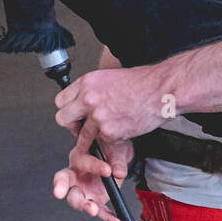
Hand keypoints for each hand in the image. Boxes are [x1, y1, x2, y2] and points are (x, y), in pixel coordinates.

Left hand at [51, 46, 138, 220]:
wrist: (160, 91)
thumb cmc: (143, 83)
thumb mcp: (110, 77)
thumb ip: (94, 90)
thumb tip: (85, 100)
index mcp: (87, 83)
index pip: (61, 100)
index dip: (69, 109)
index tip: (76, 114)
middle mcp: (88, 99)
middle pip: (62, 118)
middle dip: (72, 125)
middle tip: (82, 127)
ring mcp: (97, 117)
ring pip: (80, 136)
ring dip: (90, 140)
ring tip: (103, 136)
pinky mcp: (108, 132)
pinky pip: (101, 143)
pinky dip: (110, 143)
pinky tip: (119, 135)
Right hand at [52, 128, 132, 220]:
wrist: (115, 157)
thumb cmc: (109, 150)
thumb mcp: (115, 149)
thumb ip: (117, 160)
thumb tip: (119, 173)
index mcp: (78, 158)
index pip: (81, 162)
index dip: (93, 166)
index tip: (108, 170)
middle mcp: (76, 177)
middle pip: (66, 184)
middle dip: (62, 188)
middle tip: (60, 193)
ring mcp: (83, 192)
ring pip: (78, 201)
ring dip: (86, 206)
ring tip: (93, 210)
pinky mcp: (95, 202)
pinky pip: (101, 212)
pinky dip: (110, 219)